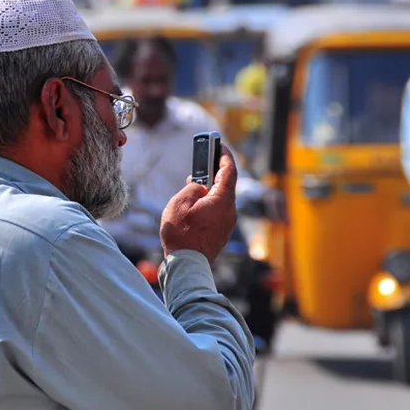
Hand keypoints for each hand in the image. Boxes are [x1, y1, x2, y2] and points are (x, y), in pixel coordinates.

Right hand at [160, 146, 237, 262]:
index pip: (229, 171)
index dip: (224, 155)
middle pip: (226, 184)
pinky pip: (218, 210)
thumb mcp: (180, 203)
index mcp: (222, 200)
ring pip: (221, 198)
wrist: (187, 265)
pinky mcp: (222, 232)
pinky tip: (195, 204)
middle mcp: (230, 211)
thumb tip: (200, 188)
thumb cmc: (181, 235)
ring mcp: (227, 223)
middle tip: (204, 161)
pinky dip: (209, 201)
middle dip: (214, 171)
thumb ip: (192, 188)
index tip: (220, 144)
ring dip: (210, 188)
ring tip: (193, 184)